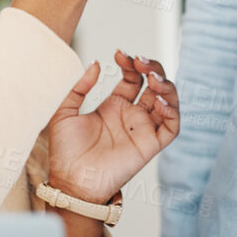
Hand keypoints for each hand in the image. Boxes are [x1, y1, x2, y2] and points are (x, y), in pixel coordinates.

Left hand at [47, 50, 180, 202]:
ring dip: (165, 85)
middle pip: (154, 86)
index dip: (130, 64)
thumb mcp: (64, 112)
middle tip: (140, 60)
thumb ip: (78, 87)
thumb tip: (96, 64)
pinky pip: (171, 127)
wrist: (70, 181)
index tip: (120, 54)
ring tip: (153, 76)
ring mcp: (142, 130)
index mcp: (114, 107)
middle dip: (152, 68)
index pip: (133, 78)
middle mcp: (132, 116)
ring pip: (168, 102)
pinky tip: (158, 100)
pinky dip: (171, 111)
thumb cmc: (65, 152)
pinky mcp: (150, 145)